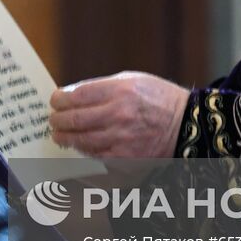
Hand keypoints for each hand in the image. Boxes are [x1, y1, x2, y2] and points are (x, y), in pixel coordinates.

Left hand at [48, 71, 189, 157]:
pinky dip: (83, 152)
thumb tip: (71, 95)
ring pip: (82, 141)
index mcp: (119, 91)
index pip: (76, 96)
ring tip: (60, 135)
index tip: (55, 101)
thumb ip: (100, 87)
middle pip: (75, 120)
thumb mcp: (131, 80)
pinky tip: (78, 148)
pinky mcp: (126, 160)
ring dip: (66, 138)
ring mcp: (122, 140)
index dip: (60, 100)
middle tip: (53, 121)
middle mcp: (119, 116)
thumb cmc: (157, 99)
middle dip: (58, 121)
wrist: (186, 125)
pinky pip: (96, 157)